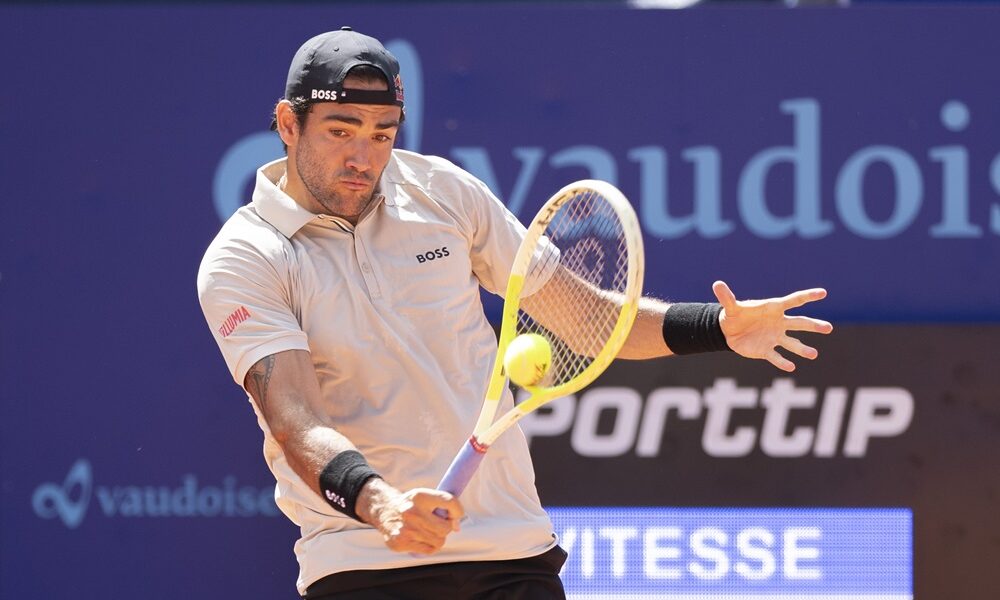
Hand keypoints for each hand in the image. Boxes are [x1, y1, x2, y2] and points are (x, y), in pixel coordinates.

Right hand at [356, 479, 463, 554]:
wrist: (385, 511)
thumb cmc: (411, 505)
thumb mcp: (426, 496)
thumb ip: (444, 506)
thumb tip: (456, 526)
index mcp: (420, 496)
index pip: (449, 501)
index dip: (458, 511)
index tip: (456, 515)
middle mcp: (412, 512)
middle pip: (445, 528)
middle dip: (445, 528)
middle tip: (438, 524)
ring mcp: (406, 529)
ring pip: (439, 541)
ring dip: (438, 538)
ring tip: (428, 531)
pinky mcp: (401, 543)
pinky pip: (429, 550)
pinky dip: (430, 546)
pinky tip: (423, 538)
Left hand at [713, 280, 832, 371]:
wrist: (728, 331)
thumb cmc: (734, 314)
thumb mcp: (730, 306)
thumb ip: (726, 297)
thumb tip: (717, 284)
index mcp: (773, 308)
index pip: (794, 301)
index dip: (807, 296)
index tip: (823, 292)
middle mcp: (779, 323)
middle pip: (799, 324)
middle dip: (814, 326)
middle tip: (828, 328)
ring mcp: (774, 337)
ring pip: (792, 343)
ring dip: (802, 349)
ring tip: (813, 354)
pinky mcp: (766, 350)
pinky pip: (776, 357)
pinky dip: (782, 362)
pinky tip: (790, 367)